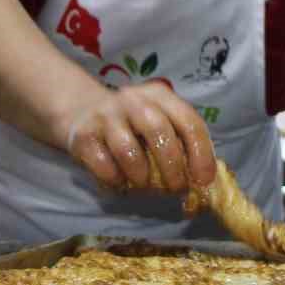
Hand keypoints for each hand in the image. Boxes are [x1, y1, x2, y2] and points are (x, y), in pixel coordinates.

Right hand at [63, 80, 216, 194]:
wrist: (81, 111)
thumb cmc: (132, 126)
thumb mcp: (159, 123)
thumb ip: (181, 145)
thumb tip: (203, 183)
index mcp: (160, 96)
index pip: (189, 121)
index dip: (201, 154)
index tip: (203, 181)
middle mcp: (133, 100)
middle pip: (159, 131)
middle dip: (172, 167)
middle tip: (175, 189)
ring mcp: (106, 115)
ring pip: (128, 150)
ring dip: (141, 177)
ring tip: (144, 185)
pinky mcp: (84, 135)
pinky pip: (103, 165)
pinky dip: (116, 181)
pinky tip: (120, 181)